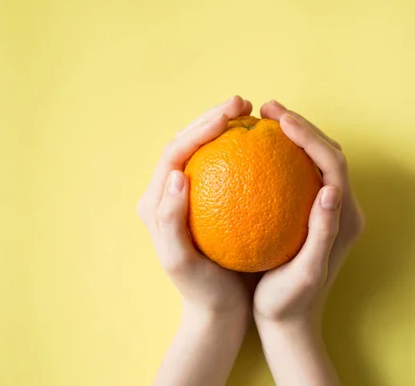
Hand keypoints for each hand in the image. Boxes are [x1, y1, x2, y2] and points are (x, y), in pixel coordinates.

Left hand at [137, 95, 254, 314]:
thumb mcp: (182, 263)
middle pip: (185, 142)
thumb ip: (169, 221)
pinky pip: (221, 166)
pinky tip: (260, 143)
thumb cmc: (201, 291)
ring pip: (202, 150)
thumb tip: (175, 176)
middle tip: (243, 102)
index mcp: (154, 202)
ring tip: (250, 113)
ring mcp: (187, 197)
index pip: (173, 152)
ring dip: (222, 127)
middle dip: (211, 117)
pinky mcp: (207, 202)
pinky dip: (236, 149)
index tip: (229, 115)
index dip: (199, 128)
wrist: (216, 311)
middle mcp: (166, 194)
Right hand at [253, 100, 364, 385]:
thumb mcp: (306, 272)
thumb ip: (322, 232)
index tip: (280, 119)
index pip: (334, 163)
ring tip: (266, 120)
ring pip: (317, 160)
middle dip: (303, 125)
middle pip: (329, 153)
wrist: (290, 324)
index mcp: (344, 218)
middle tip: (269, 109)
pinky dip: (286, 155)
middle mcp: (342, 209)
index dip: (310, 136)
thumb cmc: (290, 303)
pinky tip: (260, 151)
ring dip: (296, 136)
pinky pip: (302, 174)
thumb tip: (330, 190)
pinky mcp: (313, 215)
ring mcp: (328, 210)